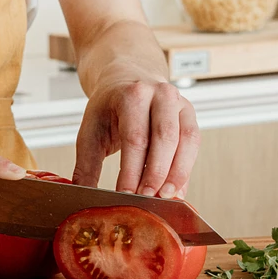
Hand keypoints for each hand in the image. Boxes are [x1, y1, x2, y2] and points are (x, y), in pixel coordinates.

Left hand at [72, 79, 200, 197]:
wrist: (127, 79)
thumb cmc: (109, 108)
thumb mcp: (90, 132)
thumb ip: (86, 166)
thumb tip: (83, 197)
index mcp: (131, 95)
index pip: (134, 137)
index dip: (131, 170)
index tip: (126, 194)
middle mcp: (159, 94)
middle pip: (164, 137)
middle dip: (156, 173)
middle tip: (146, 198)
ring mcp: (178, 103)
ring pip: (185, 140)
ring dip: (177, 173)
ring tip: (165, 197)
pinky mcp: (189, 115)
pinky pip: (193, 144)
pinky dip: (186, 169)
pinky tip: (177, 189)